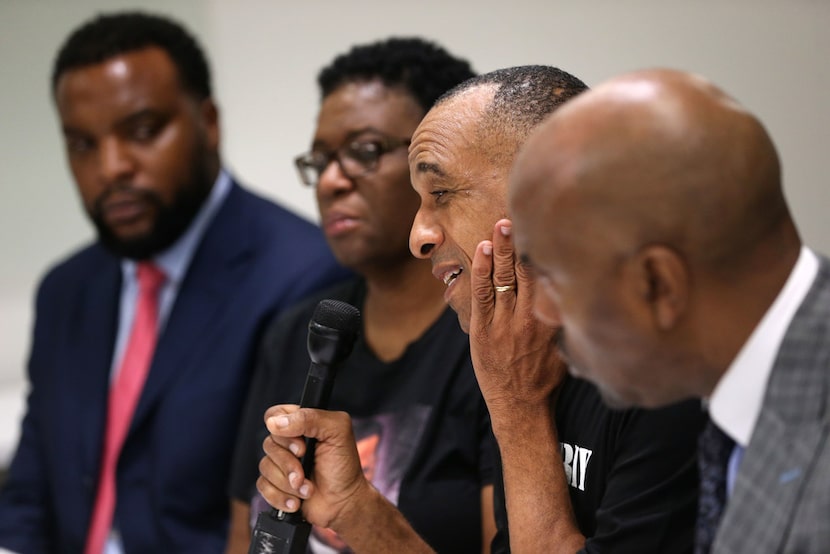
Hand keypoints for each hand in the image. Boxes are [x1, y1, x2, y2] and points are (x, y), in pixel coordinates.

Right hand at [256, 404, 369, 530]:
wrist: (344, 503)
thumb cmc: (344, 466)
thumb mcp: (337, 432)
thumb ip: (310, 418)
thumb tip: (275, 423)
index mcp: (302, 423)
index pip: (275, 415)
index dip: (283, 431)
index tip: (302, 447)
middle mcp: (289, 442)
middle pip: (268, 444)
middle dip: (289, 463)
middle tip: (306, 471)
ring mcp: (281, 463)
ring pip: (265, 467)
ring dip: (288, 483)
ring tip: (306, 489)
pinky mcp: (275, 484)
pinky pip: (262, 486)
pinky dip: (280, 496)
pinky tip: (296, 500)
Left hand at [469, 219, 567, 425]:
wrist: (521, 406)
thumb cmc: (548, 376)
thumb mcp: (567, 345)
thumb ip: (567, 316)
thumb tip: (577, 288)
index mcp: (554, 319)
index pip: (550, 277)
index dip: (547, 251)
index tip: (548, 227)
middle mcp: (531, 317)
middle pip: (526, 270)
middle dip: (522, 240)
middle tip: (519, 212)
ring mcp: (505, 322)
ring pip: (503, 277)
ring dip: (502, 248)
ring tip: (502, 223)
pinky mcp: (483, 329)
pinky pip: (481, 293)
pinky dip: (482, 269)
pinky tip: (484, 249)